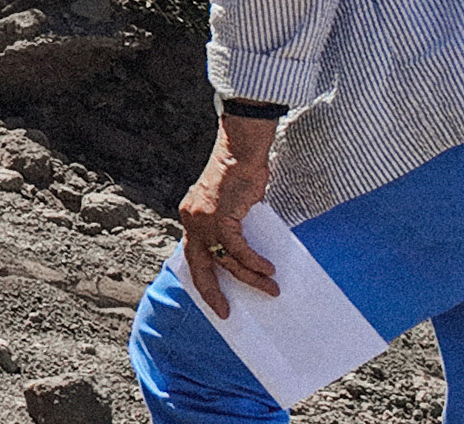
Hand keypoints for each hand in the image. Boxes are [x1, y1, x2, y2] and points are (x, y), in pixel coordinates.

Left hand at [178, 117, 281, 315]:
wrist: (242, 150)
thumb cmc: (242, 176)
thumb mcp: (232, 206)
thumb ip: (232, 228)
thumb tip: (246, 257)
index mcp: (192, 218)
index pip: (193, 255)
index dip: (203, 278)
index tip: (214, 299)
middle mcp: (192, 220)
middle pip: (199, 265)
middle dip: (211, 292)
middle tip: (225, 313)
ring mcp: (203, 219)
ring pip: (225, 260)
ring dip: (249, 278)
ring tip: (271, 289)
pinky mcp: (220, 217)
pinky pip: (237, 250)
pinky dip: (254, 262)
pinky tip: (269, 270)